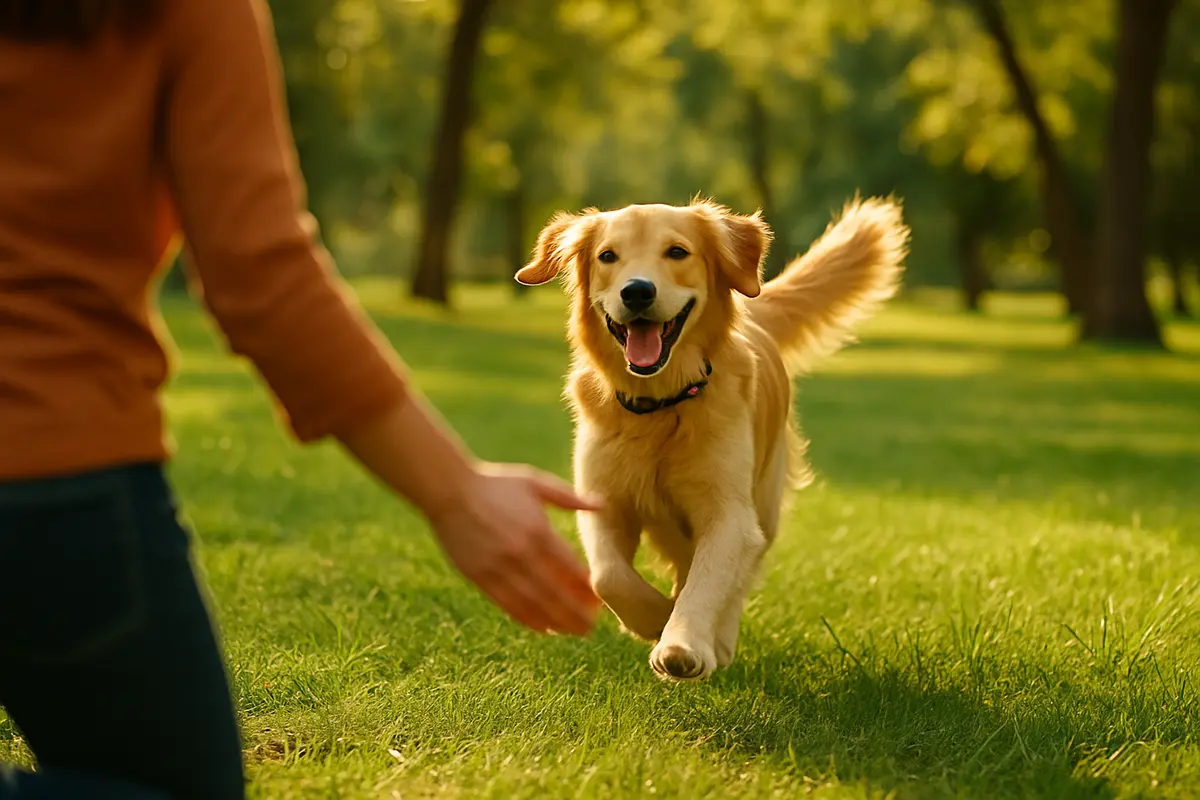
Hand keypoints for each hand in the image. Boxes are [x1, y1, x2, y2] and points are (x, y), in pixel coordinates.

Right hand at [428, 463, 602, 635]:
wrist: (449, 491)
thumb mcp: (535, 483)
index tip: (599, 601)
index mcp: (537, 531)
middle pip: (555, 594)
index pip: (570, 568)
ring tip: (572, 631)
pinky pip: (508, 605)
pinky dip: (528, 619)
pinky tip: (544, 628)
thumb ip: (569, 497)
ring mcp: (498, 569)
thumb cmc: (495, 484)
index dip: (586, 588)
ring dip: (555, 621)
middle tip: (591, 627)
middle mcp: (520, 554)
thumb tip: (601, 504)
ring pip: (533, 605)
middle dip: (575, 614)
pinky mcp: (480, 578)